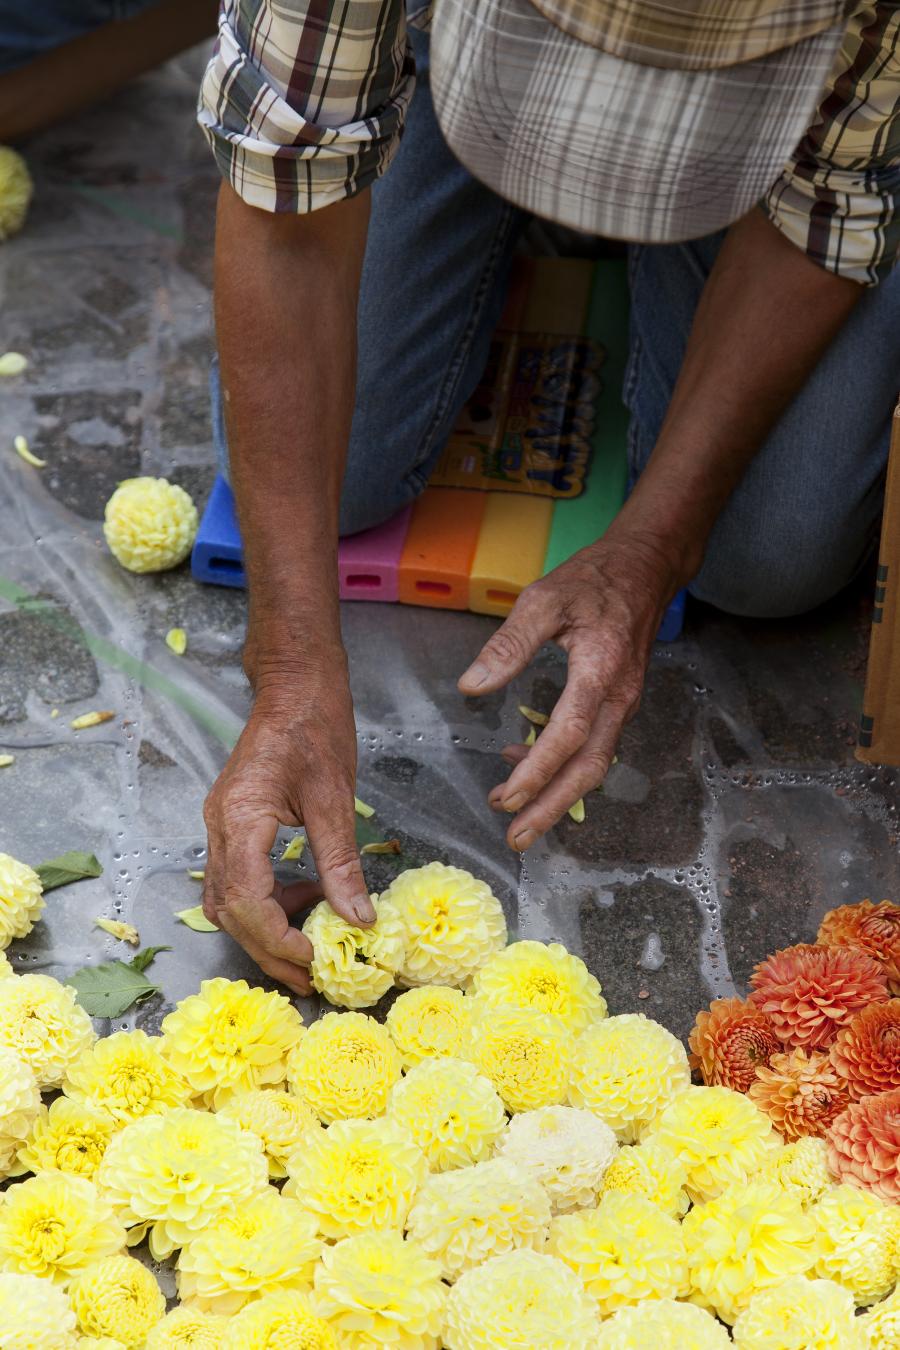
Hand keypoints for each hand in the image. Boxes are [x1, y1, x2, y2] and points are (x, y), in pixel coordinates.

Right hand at [201, 660, 373, 994]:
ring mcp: (221, 825)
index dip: (277, 939)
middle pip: (229, 910)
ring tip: (310, 946)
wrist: (295, 685)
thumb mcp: (335, 798)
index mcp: (239, 819)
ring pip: (228, 899)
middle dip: (267, 949)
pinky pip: (239, 877)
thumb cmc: (316, 727)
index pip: (245, 900)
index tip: (313, 961)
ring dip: (265, 928)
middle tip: (309, 979)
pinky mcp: (233, 823)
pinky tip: (305, 898)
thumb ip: (341, 863)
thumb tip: (359, 920)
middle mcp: (219, 827)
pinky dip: (268, 899)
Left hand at [458, 530, 682, 849]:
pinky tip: (519, 760)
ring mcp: (622, 704)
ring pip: (593, 764)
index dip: (538, 771)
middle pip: (588, 768)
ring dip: (555, 795)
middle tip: (516, 838)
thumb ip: (509, 644)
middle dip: (551, 808)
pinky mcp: (617, 703)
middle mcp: (618, 698)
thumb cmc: (594, 579)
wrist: (647, 568)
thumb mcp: (544, 599)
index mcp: (600, 672)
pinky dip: (560, 767)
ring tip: (514, 816)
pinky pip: (592, 747)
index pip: (569, 735)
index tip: (507, 798)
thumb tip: (472, 686)